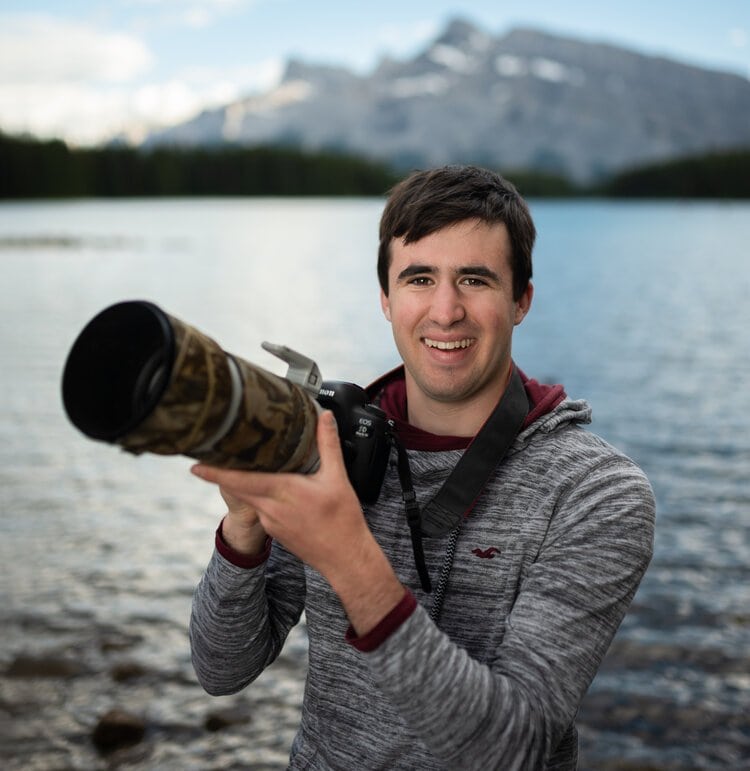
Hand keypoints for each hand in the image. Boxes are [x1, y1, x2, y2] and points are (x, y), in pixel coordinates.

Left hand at [191, 411, 404, 633]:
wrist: (344, 558)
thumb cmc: (342, 521)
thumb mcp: (337, 478)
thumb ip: (328, 444)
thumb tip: (325, 416)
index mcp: (283, 492)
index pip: (240, 480)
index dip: (216, 473)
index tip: (196, 465)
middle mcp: (271, 508)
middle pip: (238, 487)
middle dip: (222, 473)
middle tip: (210, 455)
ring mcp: (270, 522)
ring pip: (249, 497)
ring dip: (241, 483)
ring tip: (237, 465)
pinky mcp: (274, 530)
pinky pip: (259, 508)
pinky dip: (257, 495)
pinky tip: (265, 487)